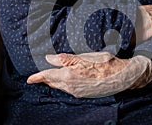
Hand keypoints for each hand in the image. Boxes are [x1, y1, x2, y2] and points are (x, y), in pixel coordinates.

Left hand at [27, 52, 151, 97]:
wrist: (122, 77)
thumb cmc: (105, 63)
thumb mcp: (85, 56)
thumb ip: (66, 58)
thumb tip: (49, 58)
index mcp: (69, 75)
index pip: (48, 76)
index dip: (38, 77)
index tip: (29, 79)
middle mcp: (71, 86)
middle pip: (53, 83)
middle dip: (45, 79)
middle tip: (38, 76)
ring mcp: (78, 92)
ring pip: (61, 87)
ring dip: (54, 82)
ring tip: (50, 77)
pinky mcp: (84, 94)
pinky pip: (69, 90)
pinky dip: (63, 85)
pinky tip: (65, 81)